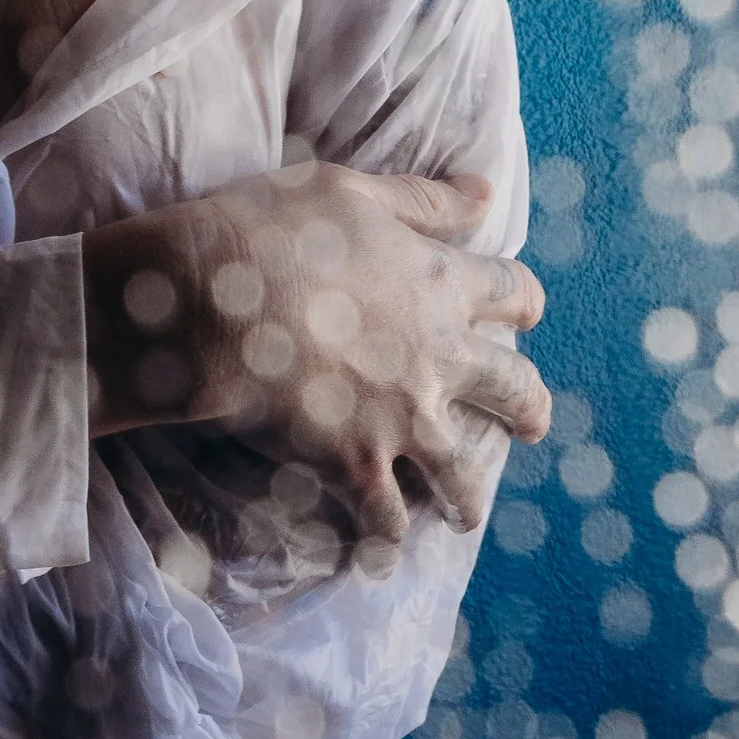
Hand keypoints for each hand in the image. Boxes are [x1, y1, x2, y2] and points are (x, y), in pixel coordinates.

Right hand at [84, 163, 548, 543]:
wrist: (209, 302)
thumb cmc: (273, 231)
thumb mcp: (352, 191)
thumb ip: (426, 201)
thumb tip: (489, 194)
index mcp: (441, 284)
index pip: (516, 293)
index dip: (522, 303)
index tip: (523, 312)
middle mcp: (439, 358)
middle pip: (514, 389)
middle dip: (527, 409)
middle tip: (529, 424)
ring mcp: (402, 420)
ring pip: (461, 474)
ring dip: (467, 495)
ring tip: (465, 511)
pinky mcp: (355, 465)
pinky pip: (387, 519)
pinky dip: (386, 536)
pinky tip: (382, 547)